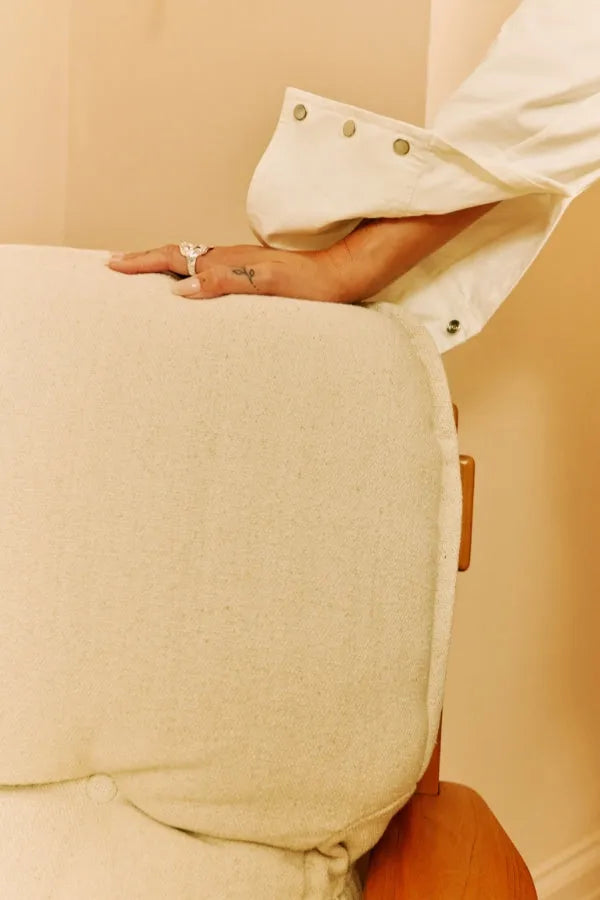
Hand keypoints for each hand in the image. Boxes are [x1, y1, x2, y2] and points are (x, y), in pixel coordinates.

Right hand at [106, 242, 358, 303]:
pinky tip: (189, 285)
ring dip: (163, 265)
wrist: (341, 277)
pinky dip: (186, 274)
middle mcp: (229, 259)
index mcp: (227, 261)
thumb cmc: (310, 286)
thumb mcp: (268, 285)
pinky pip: (208, 271)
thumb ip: (226, 282)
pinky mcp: (251, 274)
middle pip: (177, 254)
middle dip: (143, 259)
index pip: (174, 257)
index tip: (112, 264)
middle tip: (115, 264)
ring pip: (191, 261)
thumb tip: (182, 288)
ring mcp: (240, 265)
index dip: (142, 261)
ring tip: (141, 273)